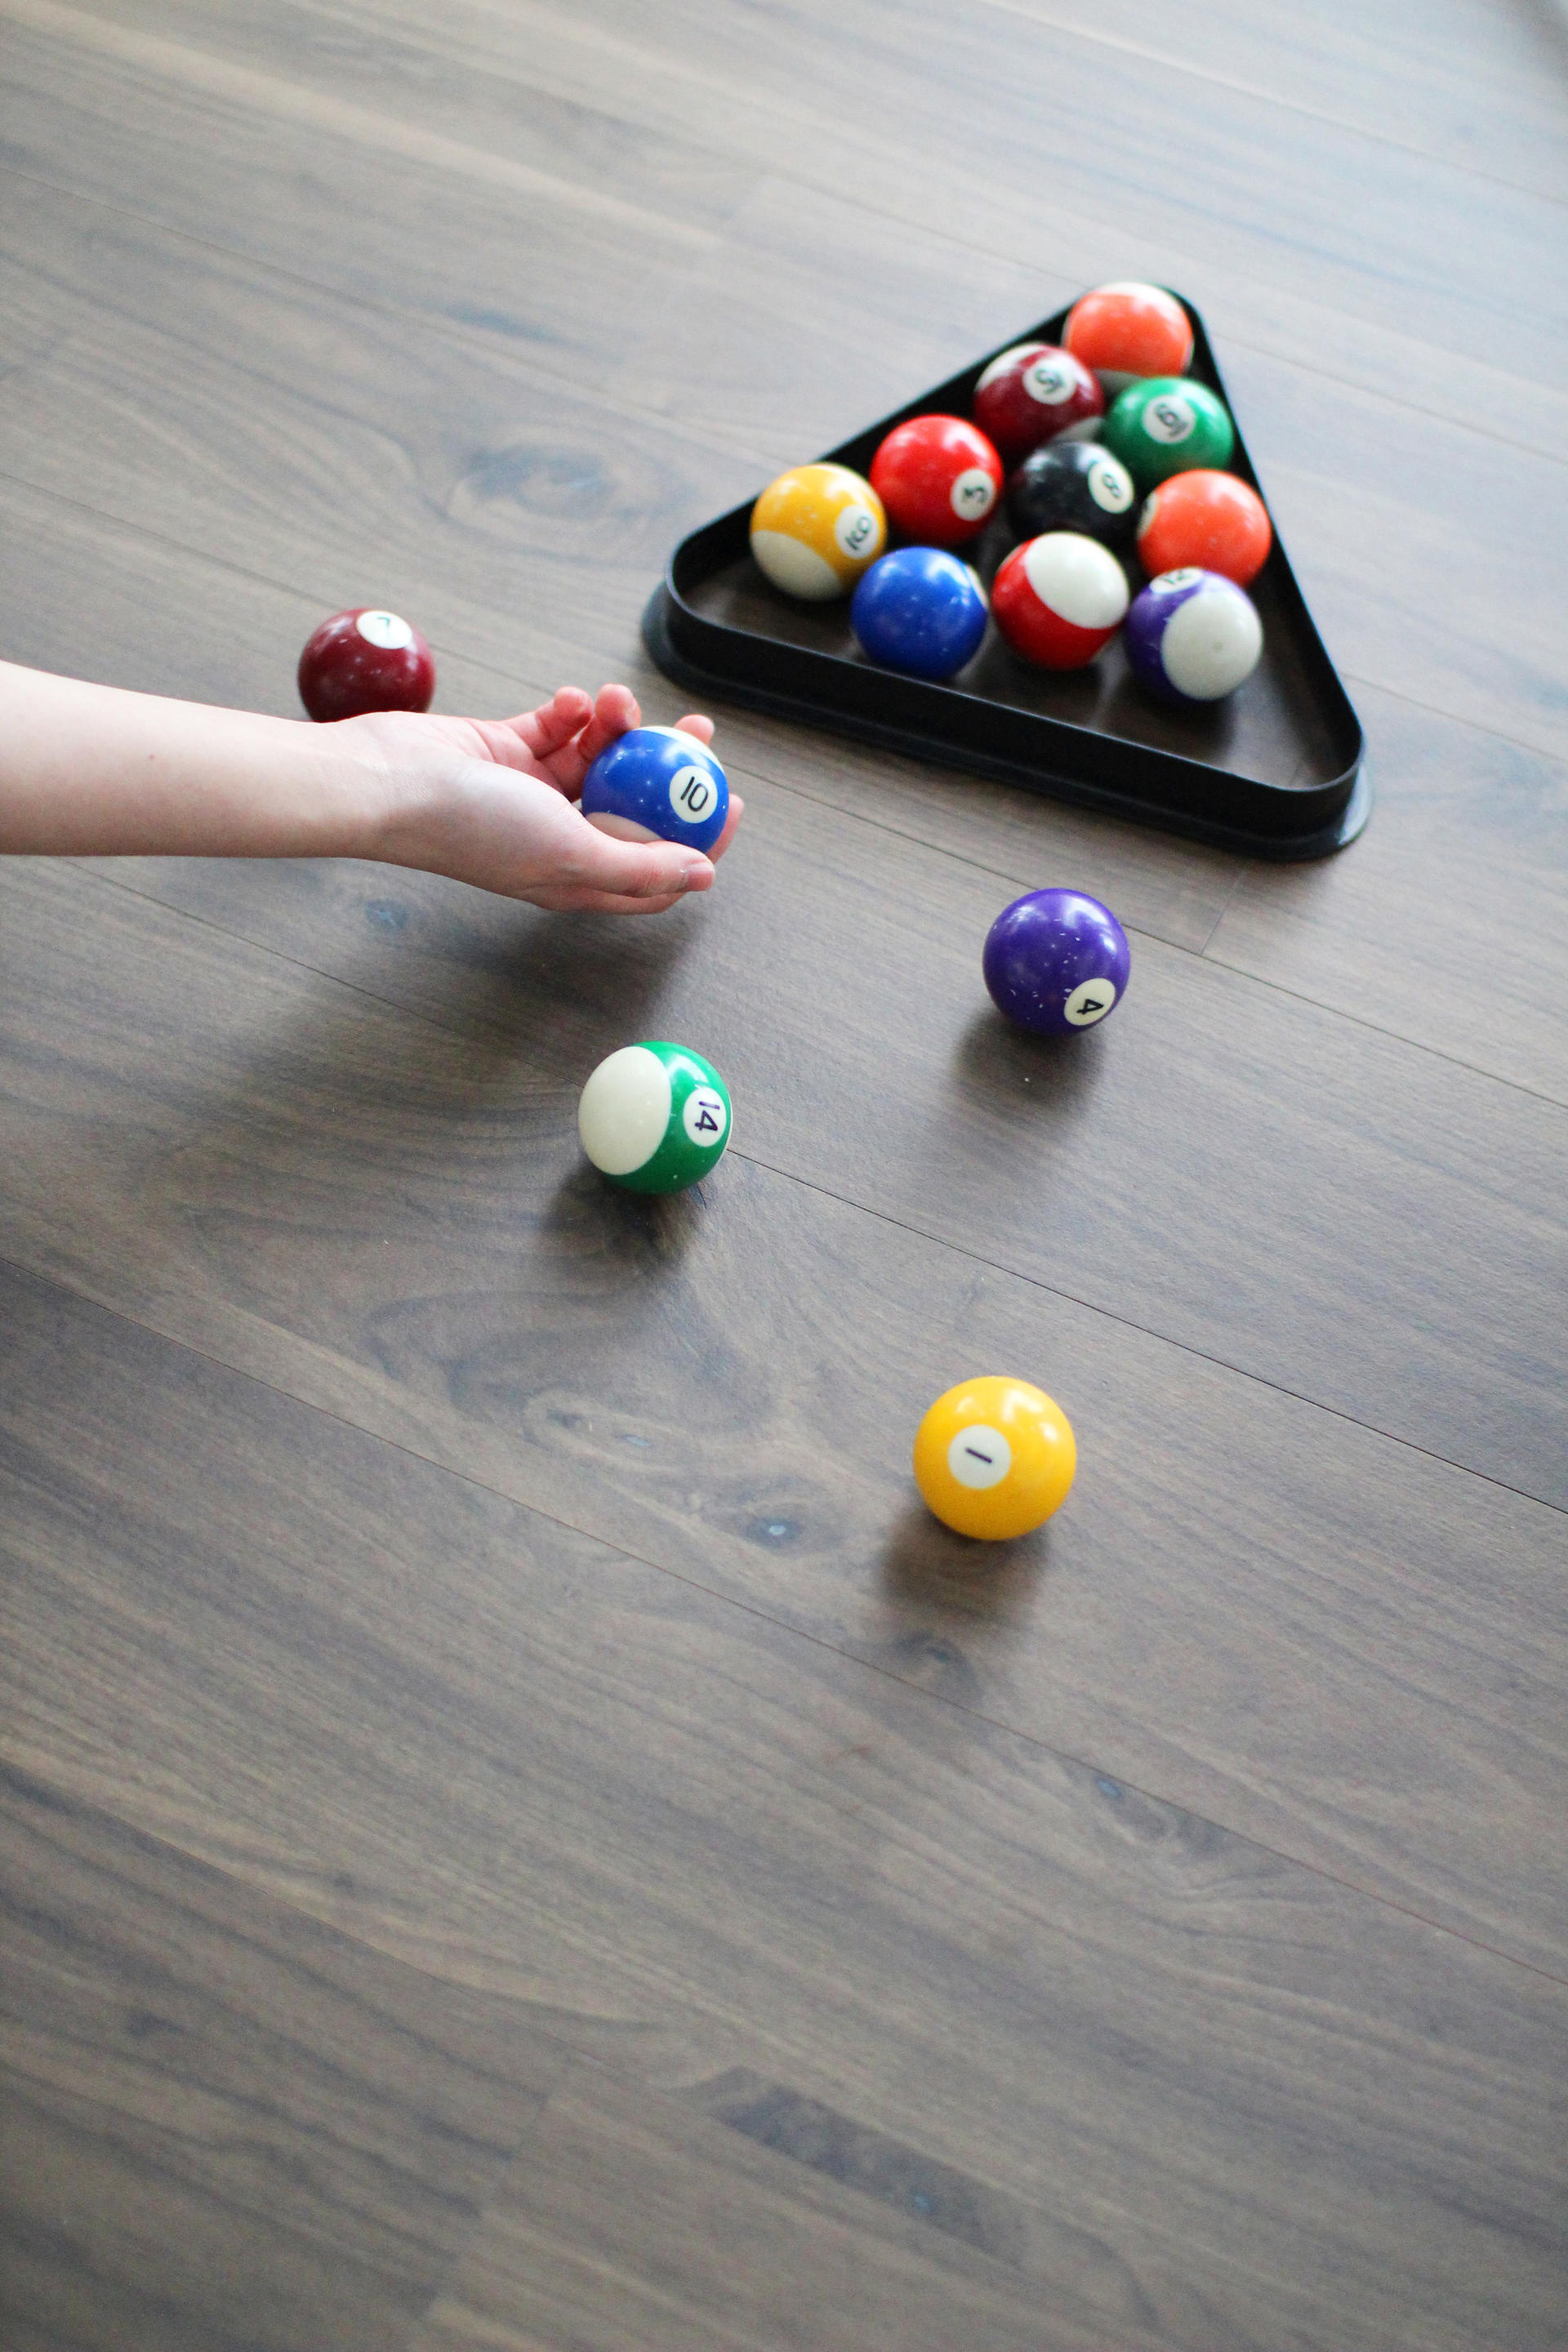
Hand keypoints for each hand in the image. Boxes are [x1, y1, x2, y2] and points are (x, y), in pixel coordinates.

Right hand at [348, 683, 742, 913]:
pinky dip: (571, 710)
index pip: (654, 868)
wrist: (392, 783)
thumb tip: (702, 875)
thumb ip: (639, 866)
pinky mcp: (510, 748)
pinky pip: (557, 725)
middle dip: (669, 769)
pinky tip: (570, 701)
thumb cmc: (472, 827)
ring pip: (599, 756)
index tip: (729, 804)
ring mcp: (533, 792)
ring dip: (615, 725)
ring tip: (613, 702)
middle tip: (697, 733)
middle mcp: (559, 835)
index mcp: (576, 875)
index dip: (698, 841)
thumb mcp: (572, 854)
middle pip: (634, 804)